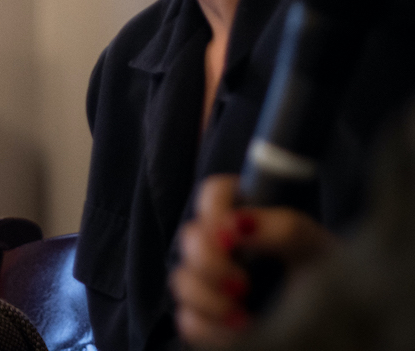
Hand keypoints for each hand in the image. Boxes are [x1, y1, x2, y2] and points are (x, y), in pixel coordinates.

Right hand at [170, 174, 332, 346]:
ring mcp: (213, 282)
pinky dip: (207, 328)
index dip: (214, 207)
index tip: (234, 234)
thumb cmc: (329, 277)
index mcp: (248, 218)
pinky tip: (238, 331)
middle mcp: (224, 246)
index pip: (214, 192)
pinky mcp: (210, 317)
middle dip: (208, 262)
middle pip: (190, 238)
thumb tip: (235, 225)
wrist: (341, 324)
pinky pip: (188, 319)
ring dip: (207, 299)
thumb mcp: (314, 248)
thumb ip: (281, 228)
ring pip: (182, 279)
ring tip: (241, 319)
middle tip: (242, 284)